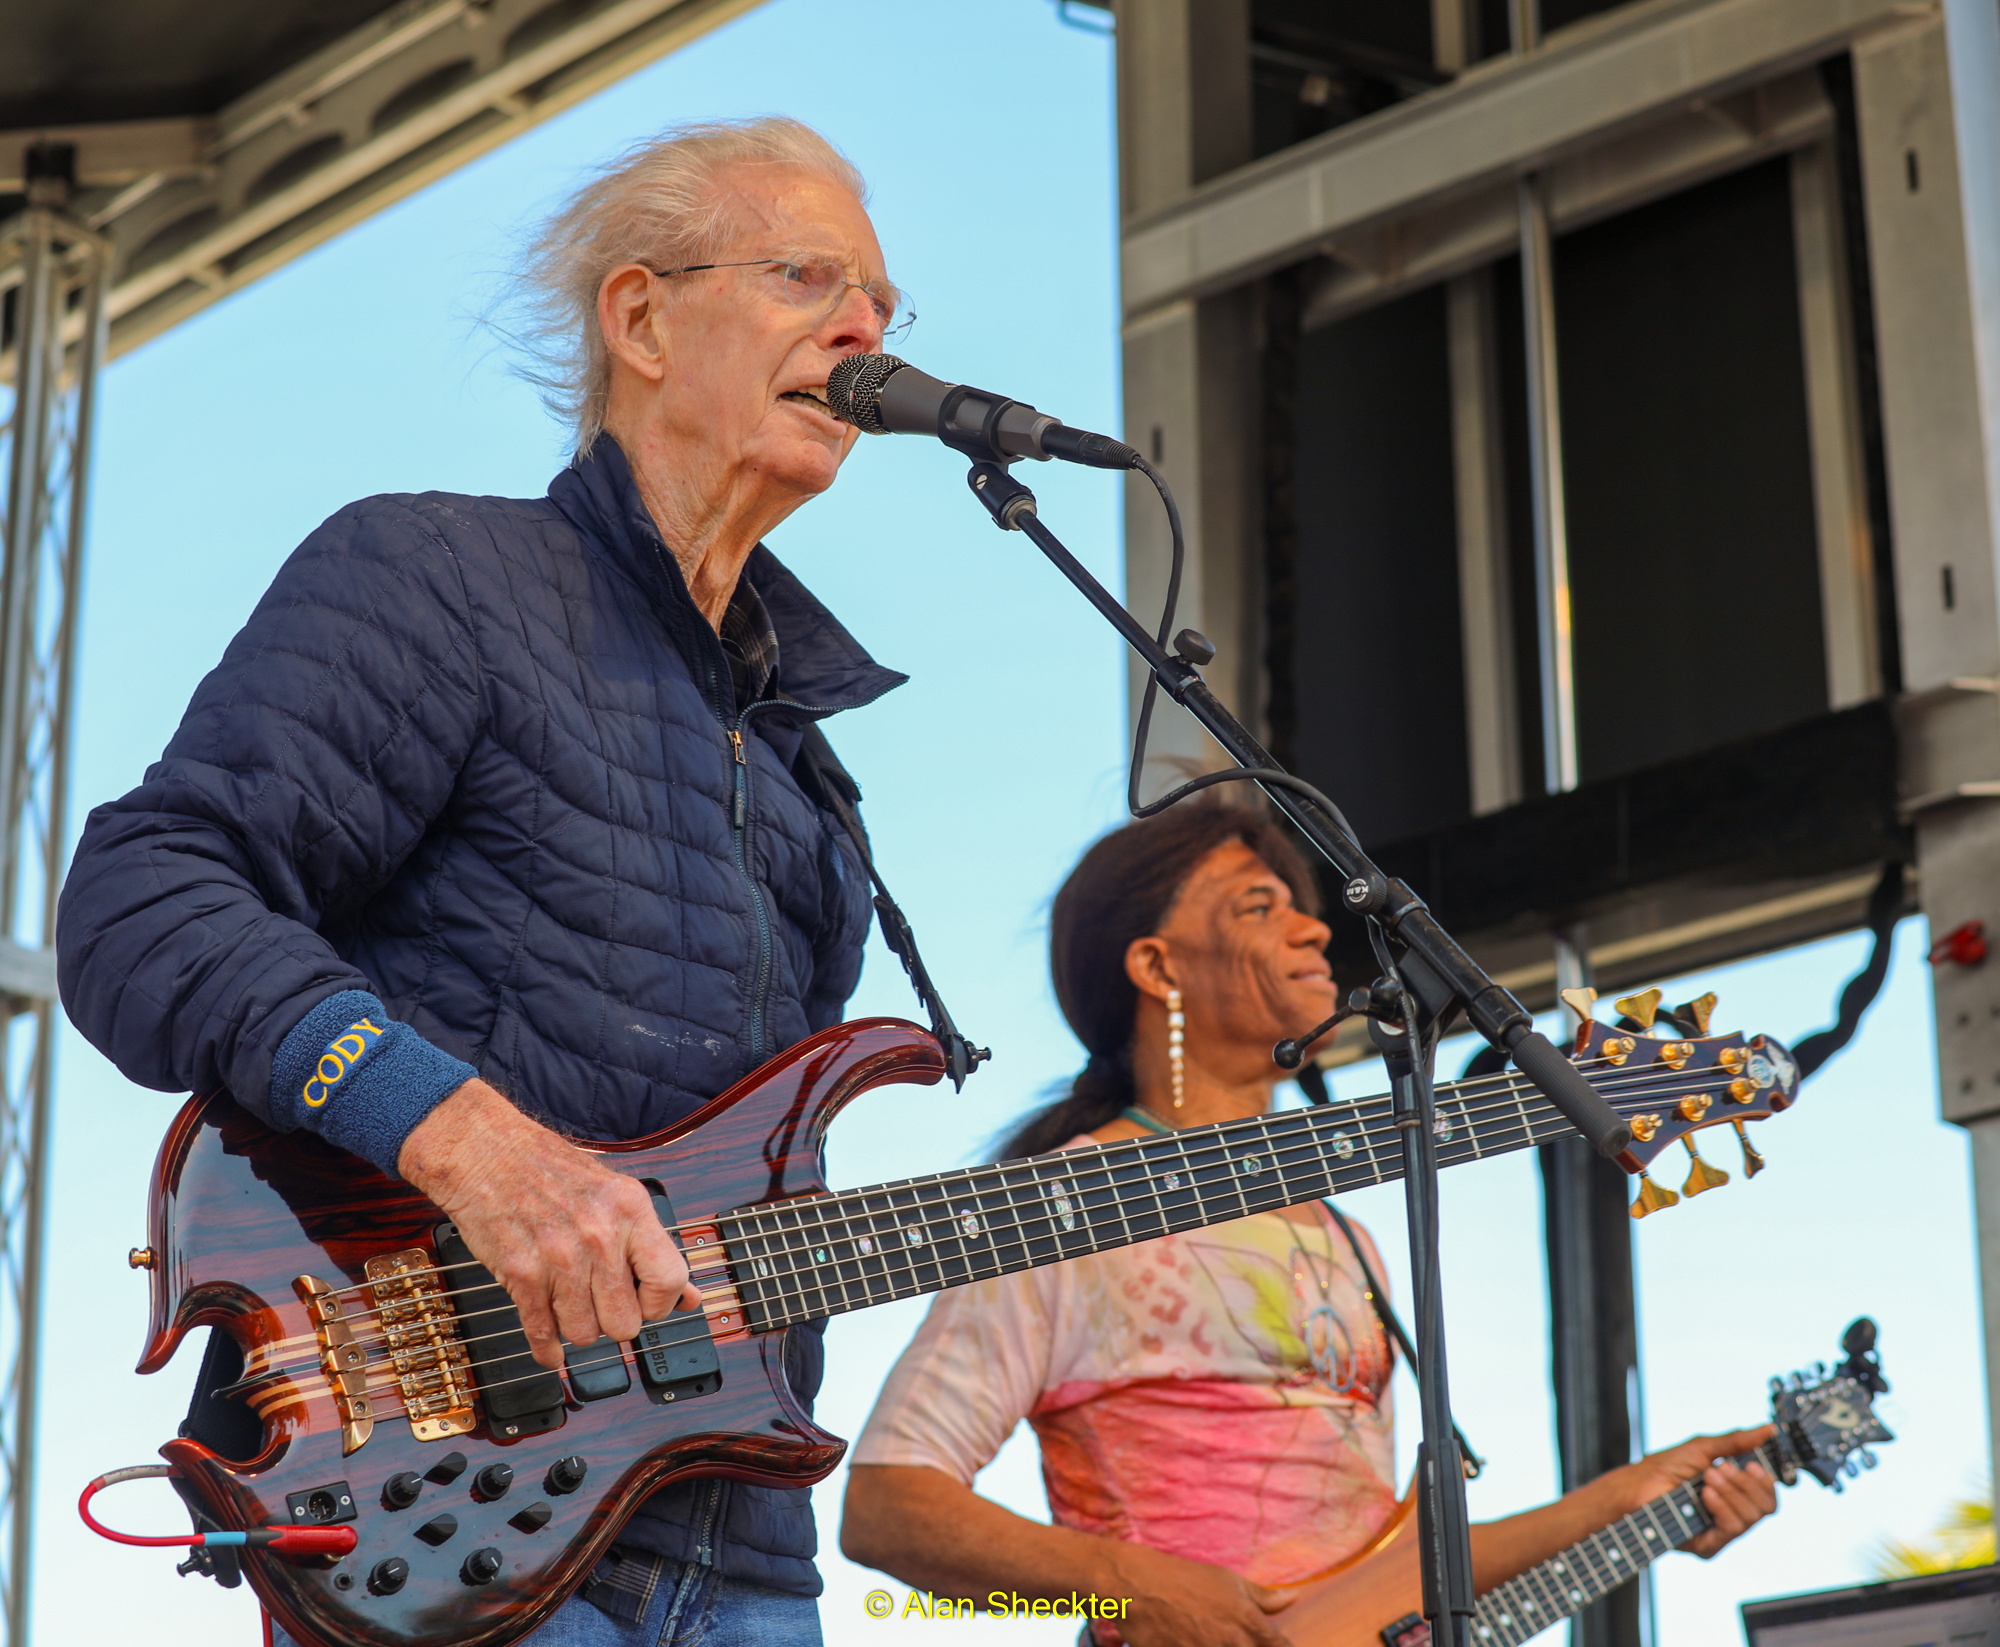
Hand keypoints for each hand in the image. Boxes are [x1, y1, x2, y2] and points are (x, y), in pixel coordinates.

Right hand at [398, 1079, 702, 1367]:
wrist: (484, 1150)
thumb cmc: (549, 1167)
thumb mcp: (615, 1193)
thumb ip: (652, 1247)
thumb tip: (689, 1296)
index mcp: (631, 1208)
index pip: (668, 1280)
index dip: (660, 1303)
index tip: (647, 1302)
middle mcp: (599, 1234)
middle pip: (625, 1321)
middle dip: (615, 1321)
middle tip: (604, 1304)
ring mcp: (559, 1256)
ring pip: (585, 1334)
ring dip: (578, 1327)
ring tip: (572, 1303)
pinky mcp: (520, 1273)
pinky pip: (542, 1333)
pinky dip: (547, 1347)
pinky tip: (550, 1343)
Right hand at [1107, 1542, 1291, 1646]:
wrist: (1139, 1585)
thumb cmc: (1186, 1580)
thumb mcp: (1228, 1581)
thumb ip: (1264, 1597)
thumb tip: (1294, 1597)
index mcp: (1248, 1621)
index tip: (1271, 1645)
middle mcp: (1233, 1642)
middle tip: (1233, 1640)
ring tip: (1211, 1640)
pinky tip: (1194, 1645)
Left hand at [1617, 1427, 1779, 1557]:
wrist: (1639, 1485)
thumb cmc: (1667, 1467)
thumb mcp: (1705, 1448)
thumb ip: (1737, 1441)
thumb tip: (1768, 1429)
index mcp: (1736, 1492)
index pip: (1768, 1493)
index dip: (1766, 1480)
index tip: (1752, 1465)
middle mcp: (1734, 1513)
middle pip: (1766, 1506)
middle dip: (1745, 1483)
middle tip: (1721, 1468)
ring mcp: (1722, 1531)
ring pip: (1751, 1516)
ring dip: (1731, 1492)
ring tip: (1707, 1477)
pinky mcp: (1710, 1545)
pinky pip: (1732, 1529)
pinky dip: (1722, 1507)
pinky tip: (1706, 1495)